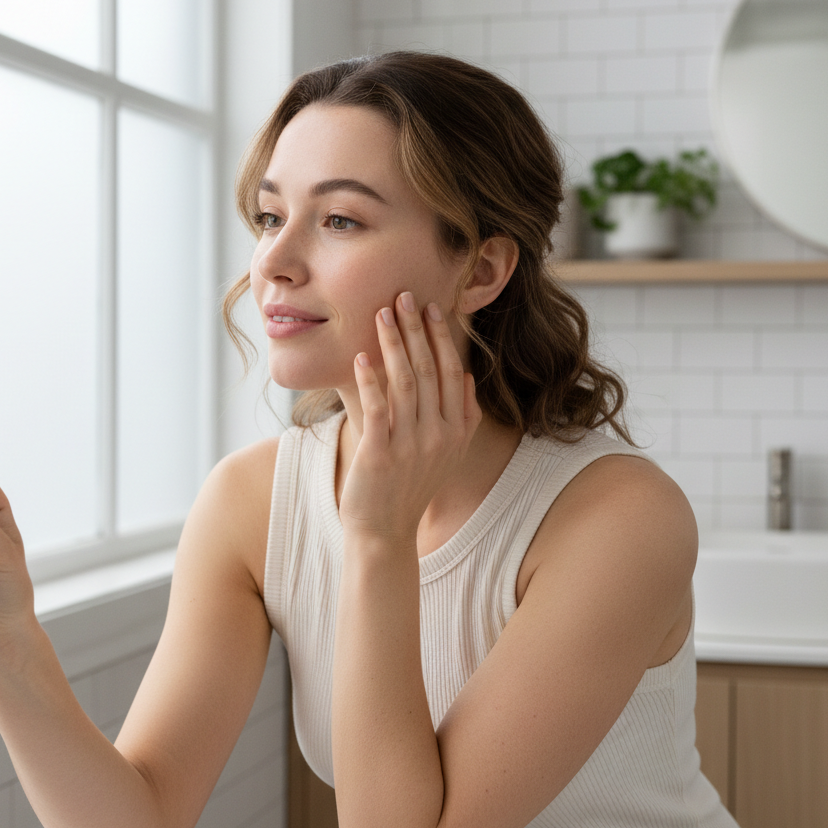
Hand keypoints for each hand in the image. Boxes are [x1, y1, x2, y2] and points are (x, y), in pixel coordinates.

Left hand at [340, 292, 481, 542]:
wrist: (385, 532)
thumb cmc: (410, 487)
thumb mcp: (447, 455)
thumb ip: (462, 417)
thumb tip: (466, 378)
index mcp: (456, 431)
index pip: (451, 372)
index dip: (441, 338)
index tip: (431, 308)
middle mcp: (438, 436)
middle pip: (428, 370)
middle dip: (416, 329)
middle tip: (404, 296)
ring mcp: (410, 446)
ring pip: (404, 382)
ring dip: (392, 343)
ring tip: (381, 314)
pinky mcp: (380, 454)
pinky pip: (377, 408)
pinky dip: (369, 379)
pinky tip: (361, 356)